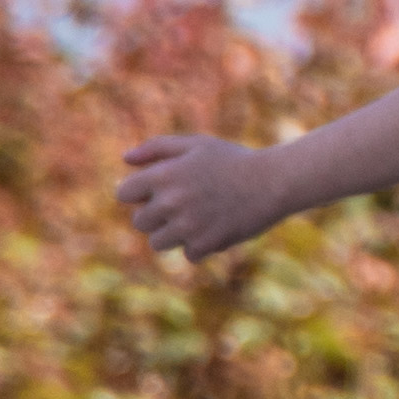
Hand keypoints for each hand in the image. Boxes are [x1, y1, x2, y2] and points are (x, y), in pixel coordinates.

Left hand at [122, 134, 284, 264]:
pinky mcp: (205, 243)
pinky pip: (188, 254)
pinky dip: (202, 245)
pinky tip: (218, 227)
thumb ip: (157, 147)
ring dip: (174, 234)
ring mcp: (187, 225)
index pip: (124, 194)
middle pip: (140, 222)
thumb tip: (125, 160)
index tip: (160, 190)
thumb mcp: (197, 144)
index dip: (140, 192)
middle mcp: (170, 201)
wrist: (274, 181)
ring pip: (158, 242)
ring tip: (199, 218)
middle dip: (157, 215)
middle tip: (185, 204)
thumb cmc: (233, 160)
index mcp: (163, 175)